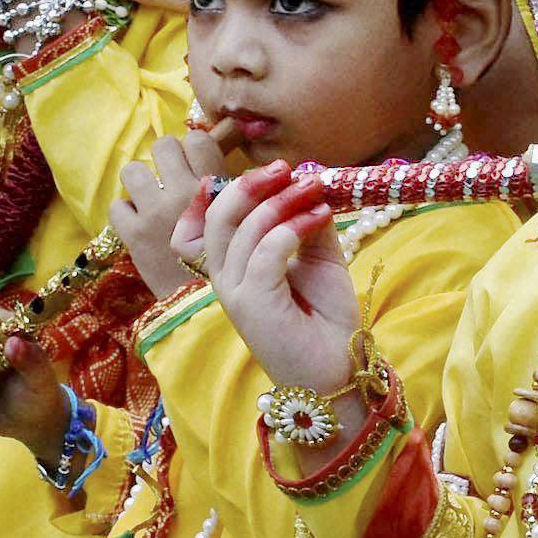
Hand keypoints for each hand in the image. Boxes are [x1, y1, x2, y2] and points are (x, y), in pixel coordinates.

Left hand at [107, 126, 228, 298]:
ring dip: (141, 182)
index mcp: (214, 187)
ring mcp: (154, 213)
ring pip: (133, 170)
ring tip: (151, 198)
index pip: (197, 138)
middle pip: (163, 145)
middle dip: (167, 159)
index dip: (195, 148)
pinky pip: (117, 206)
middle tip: (172, 179)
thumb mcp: (244, 220)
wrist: (206, 307)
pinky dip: (126, 214)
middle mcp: (183, 194)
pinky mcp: (133, 235)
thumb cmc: (233, 262)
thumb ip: (235, 190)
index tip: (197, 165)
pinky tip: (140, 224)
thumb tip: (228, 161)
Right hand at [199, 162, 361, 398]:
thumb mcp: (318, 260)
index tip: (253, 170)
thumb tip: (307, 183)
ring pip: (241, 230)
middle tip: (285, 168)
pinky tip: (320, 215)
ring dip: (281, 201)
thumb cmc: (324, 319)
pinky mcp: (253, 305)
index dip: (214, 194)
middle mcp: (225, 280)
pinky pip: (265, 252)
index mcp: (232, 269)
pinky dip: (293, 226)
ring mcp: (235, 293)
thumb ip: (308, 225)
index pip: (200, 226)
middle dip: (250, 185)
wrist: (338, 368)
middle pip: (218, 219)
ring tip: (314, 188)